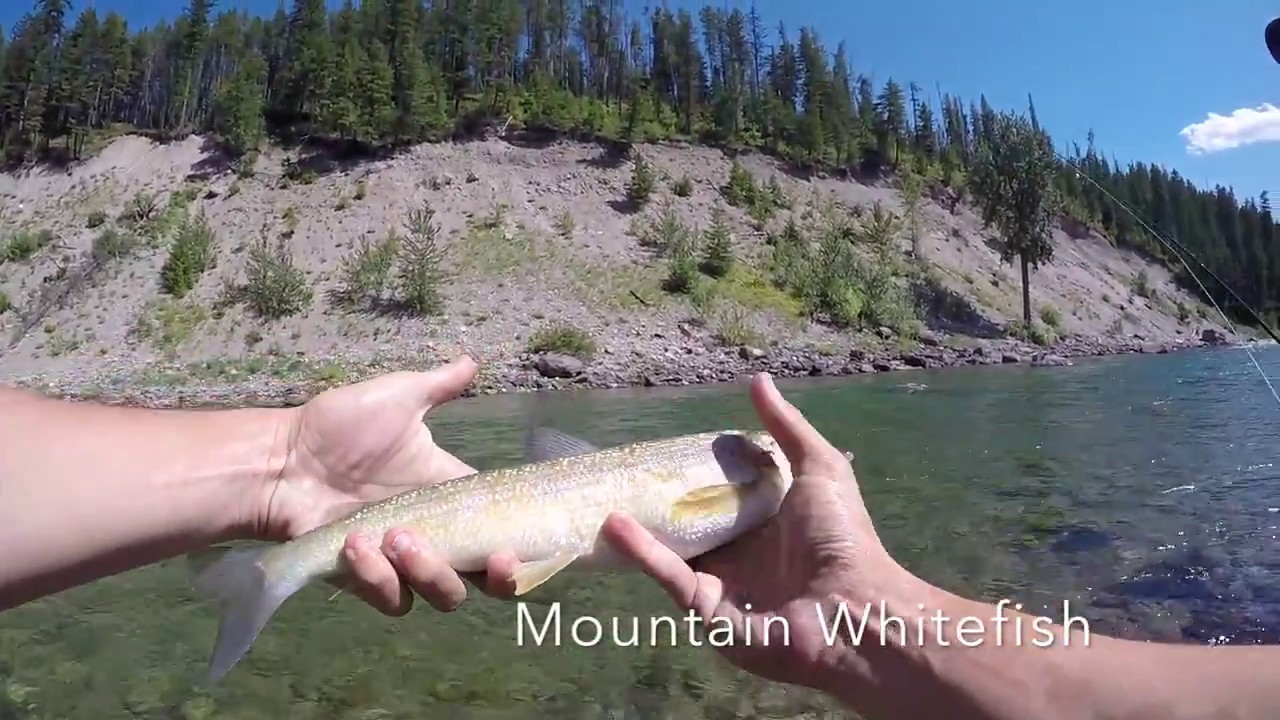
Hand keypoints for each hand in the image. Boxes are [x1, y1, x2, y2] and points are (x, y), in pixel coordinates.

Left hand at [255, 355, 519, 615]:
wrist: (283, 457)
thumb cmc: (340, 427)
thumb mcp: (396, 397)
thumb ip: (439, 385)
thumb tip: (473, 360)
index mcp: (449, 495)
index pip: (501, 529)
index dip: (522, 544)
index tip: (523, 539)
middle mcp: (435, 534)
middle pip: (484, 577)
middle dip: (499, 578)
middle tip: (492, 558)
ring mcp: (402, 562)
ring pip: (444, 594)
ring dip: (431, 571)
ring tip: (396, 536)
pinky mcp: (367, 580)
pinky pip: (393, 599)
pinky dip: (380, 579)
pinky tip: (356, 544)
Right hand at [601, 372, 908, 693]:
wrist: (851, 608)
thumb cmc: (841, 536)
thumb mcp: (818, 468)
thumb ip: (786, 427)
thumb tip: (757, 379)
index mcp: (769, 524)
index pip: (725, 494)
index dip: (699, 473)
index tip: (668, 447)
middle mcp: (744, 554)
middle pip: (694, 522)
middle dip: (663, 500)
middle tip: (627, 470)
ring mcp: (723, 583)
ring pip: (673, 548)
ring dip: (642, 525)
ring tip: (608, 494)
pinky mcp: (706, 609)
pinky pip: (670, 576)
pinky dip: (641, 552)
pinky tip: (614, 524)